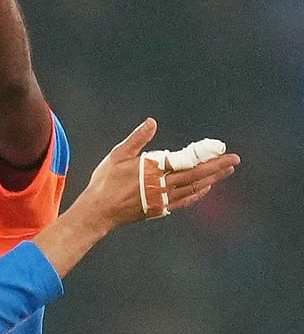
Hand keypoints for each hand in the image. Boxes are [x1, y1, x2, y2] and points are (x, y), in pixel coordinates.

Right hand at [75, 119, 240, 230]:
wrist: (99, 211)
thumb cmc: (105, 181)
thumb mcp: (117, 155)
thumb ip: (137, 139)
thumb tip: (152, 122)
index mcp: (153, 170)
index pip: (187, 161)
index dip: (205, 155)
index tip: (220, 148)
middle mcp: (162, 186)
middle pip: (196, 176)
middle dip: (217, 167)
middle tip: (234, 160)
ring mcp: (163, 199)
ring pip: (195, 188)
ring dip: (213, 179)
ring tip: (226, 171)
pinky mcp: (160, 208)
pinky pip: (186, 200)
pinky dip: (198, 193)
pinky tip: (206, 188)